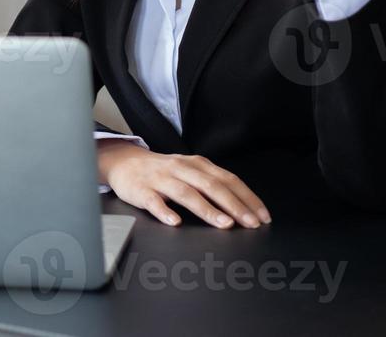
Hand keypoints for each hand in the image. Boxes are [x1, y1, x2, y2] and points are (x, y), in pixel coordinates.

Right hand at [101, 141, 270, 228]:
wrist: (123, 161)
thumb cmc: (162, 171)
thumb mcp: (189, 170)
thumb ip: (212, 184)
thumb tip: (243, 206)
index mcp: (196, 164)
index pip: (227, 179)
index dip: (247, 197)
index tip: (262, 216)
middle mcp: (180, 169)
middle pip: (211, 186)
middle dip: (234, 205)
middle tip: (251, 223)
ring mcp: (160, 179)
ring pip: (186, 193)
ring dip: (207, 209)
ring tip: (224, 224)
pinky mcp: (141, 190)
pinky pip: (153, 201)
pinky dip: (164, 211)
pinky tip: (174, 221)